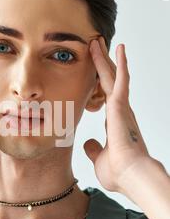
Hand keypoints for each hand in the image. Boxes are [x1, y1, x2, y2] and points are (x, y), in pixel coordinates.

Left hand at [83, 36, 151, 192]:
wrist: (131, 177)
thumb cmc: (119, 172)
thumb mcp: (100, 158)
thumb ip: (94, 149)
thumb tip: (88, 144)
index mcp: (115, 122)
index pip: (105, 96)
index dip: (100, 82)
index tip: (94, 70)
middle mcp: (120, 111)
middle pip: (108, 81)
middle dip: (101, 63)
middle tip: (94, 45)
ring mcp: (122, 107)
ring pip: (112, 76)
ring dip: (105, 58)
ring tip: (98, 41)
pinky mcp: (122, 106)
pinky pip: (121, 80)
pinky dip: (120, 64)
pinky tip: (118, 48)